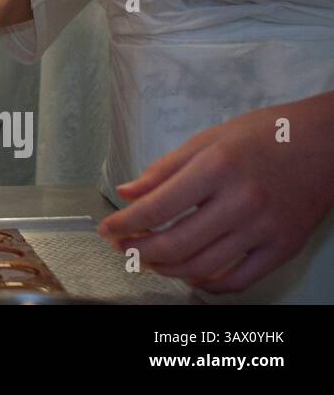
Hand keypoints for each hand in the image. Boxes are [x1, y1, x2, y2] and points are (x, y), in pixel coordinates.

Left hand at [98, 94, 333, 293]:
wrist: (325, 144)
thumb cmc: (264, 135)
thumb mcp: (207, 140)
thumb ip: (164, 169)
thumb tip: (126, 193)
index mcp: (216, 168)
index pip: (157, 207)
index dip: (124, 223)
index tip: (107, 228)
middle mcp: (241, 202)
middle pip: (176, 244)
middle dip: (139, 251)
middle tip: (122, 248)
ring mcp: (264, 229)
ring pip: (203, 266)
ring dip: (166, 269)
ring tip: (148, 260)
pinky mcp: (283, 248)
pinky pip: (240, 280)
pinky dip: (209, 283)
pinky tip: (190, 273)